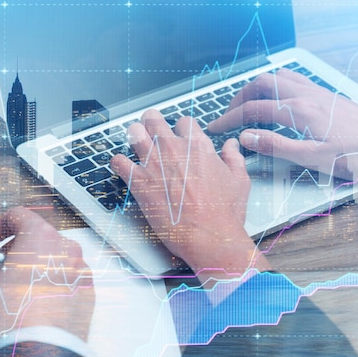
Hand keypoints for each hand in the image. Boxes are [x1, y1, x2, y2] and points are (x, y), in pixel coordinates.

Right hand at [0, 207, 93, 340]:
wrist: (40, 352)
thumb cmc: (12, 317)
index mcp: (41, 237)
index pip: (18, 215)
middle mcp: (66, 249)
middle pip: (37, 236)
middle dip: (15, 247)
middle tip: (0, 266)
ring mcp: (80, 270)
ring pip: (53, 257)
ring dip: (35, 265)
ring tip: (17, 287)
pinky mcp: (87, 290)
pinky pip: (66, 277)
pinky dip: (52, 281)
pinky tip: (35, 299)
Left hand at [110, 109, 259, 283]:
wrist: (209, 237)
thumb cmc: (225, 213)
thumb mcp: (240, 181)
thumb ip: (234, 158)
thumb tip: (232, 145)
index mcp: (198, 146)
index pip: (183, 121)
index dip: (180, 127)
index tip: (178, 135)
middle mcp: (174, 150)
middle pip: (153, 119)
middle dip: (151, 121)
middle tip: (149, 128)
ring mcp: (154, 164)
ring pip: (134, 133)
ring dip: (134, 136)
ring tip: (135, 141)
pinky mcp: (139, 182)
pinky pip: (118, 162)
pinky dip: (118, 163)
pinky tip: (122, 167)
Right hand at [208, 68, 357, 180]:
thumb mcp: (313, 158)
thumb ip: (276, 146)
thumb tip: (246, 137)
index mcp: (299, 110)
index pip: (253, 110)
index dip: (229, 119)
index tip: (214, 128)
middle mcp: (306, 94)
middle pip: (262, 84)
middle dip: (240, 98)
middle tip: (229, 116)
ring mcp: (317, 92)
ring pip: (278, 77)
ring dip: (257, 89)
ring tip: (248, 106)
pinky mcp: (327, 95)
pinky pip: (293, 80)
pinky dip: (276, 87)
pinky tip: (278, 102)